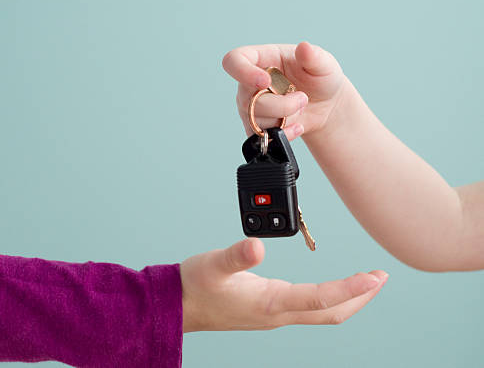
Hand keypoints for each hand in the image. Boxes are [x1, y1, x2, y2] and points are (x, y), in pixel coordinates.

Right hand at [180, 238, 386, 331]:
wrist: (178, 306)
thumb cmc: (194, 287)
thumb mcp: (212, 265)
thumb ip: (236, 255)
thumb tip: (258, 245)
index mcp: (270, 304)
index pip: (321, 299)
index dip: (351, 289)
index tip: (376, 277)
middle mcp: (277, 314)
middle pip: (331, 313)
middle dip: (360, 297)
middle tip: (381, 277)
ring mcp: (274, 314)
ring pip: (322, 313)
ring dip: (348, 299)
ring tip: (365, 282)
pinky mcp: (268, 310)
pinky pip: (308, 309)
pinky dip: (328, 298)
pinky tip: (327, 288)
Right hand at [222, 42, 346, 138]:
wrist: (326, 105)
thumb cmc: (320, 78)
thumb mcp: (324, 64)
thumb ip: (314, 56)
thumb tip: (304, 47)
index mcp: (261, 59)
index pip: (233, 61)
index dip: (243, 72)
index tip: (265, 82)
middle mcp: (249, 84)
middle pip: (248, 100)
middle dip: (281, 105)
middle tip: (303, 98)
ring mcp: (250, 108)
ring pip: (256, 121)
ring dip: (286, 118)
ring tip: (301, 108)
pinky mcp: (256, 129)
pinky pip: (261, 139)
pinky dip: (284, 135)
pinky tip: (298, 125)